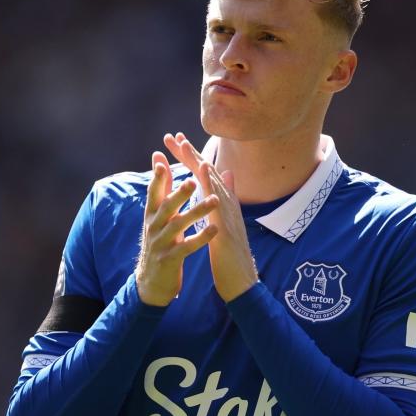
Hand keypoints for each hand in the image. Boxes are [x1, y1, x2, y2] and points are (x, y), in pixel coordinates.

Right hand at [136, 151, 219, 306]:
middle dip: (179, 193)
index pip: (153, 192)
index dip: (157, 177)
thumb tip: (158, 158)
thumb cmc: (160, 242)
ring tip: (214, 202)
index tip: (161, 160)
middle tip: (192, 180)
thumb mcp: (158, 216)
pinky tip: (214, 230)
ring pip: (178, 225)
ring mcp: (160, 244)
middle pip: (166, 207)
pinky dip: (200, 238)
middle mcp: (153, 227)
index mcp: (152, 215)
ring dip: (196, 212)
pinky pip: (186, 247)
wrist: (152, 281)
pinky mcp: (169, 260)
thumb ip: (161, 188)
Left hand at [163, 133, 258, 301]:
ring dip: (197, 162)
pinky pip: (217, 201)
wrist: (241, 279)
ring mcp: (228, 213)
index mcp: (222, 203)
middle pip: (207, 173)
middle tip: (174, 135)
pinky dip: (209, 183)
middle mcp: (227, 203)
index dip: (191, 158)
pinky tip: (201, 170)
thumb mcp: (225, 223)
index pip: (204, 176)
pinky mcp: (226, 224)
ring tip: (184, 144)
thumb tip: (228, 174)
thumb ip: (225, 199)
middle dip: (190, 153)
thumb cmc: (230, 254)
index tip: (176, 142)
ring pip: (212, 183)